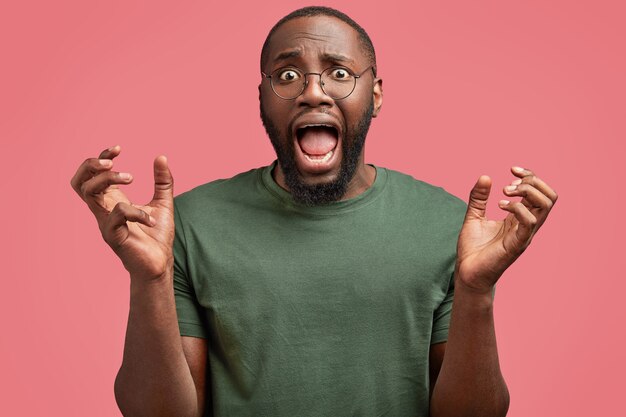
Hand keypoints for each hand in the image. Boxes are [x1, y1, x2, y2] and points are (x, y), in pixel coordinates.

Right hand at [70, 146, 174, 279]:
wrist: (160, 263)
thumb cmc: (157, 236)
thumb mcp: (163, 202)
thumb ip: (162, 181)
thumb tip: (161, 157)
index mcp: (112, 200)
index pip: (92, 175)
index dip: (100, 158)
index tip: (118, 149)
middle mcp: (104, 210)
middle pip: (80, 182)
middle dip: (92, 166)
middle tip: (113, 162)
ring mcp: (105, 223)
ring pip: (90, 194)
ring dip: (108, 179)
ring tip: (131, 177)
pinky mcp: (113, 236)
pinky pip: (117, 215)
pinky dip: (135, 211)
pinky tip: (150, 219)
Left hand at [455, 167, 557, 293]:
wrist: (467, 273)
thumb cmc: (473, 249)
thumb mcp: (473, 217)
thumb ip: (479, 198)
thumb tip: (485, 176)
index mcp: (520, 218)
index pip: (539, 192)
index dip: (530, 176)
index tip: (512, 169)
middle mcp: (527, 225)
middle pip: (549, 196)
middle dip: (532, 181)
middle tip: (508, 184)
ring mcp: (524, 234)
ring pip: (545, 206)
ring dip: (526, 191)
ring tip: (504, 193)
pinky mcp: (518, 244)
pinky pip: (530, 222)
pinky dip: (518, 208)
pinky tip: (500, 206)